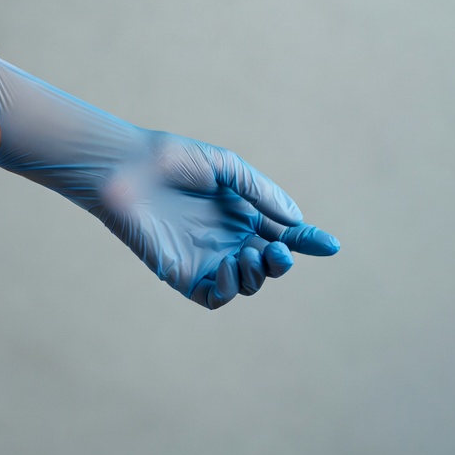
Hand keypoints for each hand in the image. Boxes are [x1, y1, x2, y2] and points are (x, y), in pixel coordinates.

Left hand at [0, 60, 338, 308]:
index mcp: (240, 211)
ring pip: (248, 282)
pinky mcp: (181, 273)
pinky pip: (216, 294)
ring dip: (258, 275)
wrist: (124, 168)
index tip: (329, 245)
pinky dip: (231, 288)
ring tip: (250, 255)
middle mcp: (226, 237)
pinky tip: (230, 267)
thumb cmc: (170, 159)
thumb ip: (260, 192)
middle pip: (269, 263)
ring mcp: (205, 257)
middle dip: (282, 261)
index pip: (282, 233)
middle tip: (280, 251)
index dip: (307, 240)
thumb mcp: (224, 167)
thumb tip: (296, 221)